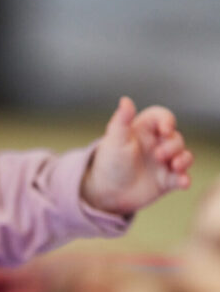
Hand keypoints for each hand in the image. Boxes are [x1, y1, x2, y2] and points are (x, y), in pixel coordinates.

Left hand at [81, 96, 193, 215]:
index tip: (164, 130)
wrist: (105, 191)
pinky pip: (182, 177)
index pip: (162, 117)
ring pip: (184, 155)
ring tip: (175, 166)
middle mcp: (156, 144)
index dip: (167, 120)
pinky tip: (183, 182)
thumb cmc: (108, 162)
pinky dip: (185, 179)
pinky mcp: (167, 179)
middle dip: (172, 145)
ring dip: (184, 160)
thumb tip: (125, 100)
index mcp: (143, 130)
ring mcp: (163, 162)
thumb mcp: (114, 140)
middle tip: (158, 155)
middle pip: (175, 137)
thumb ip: (122, 120)